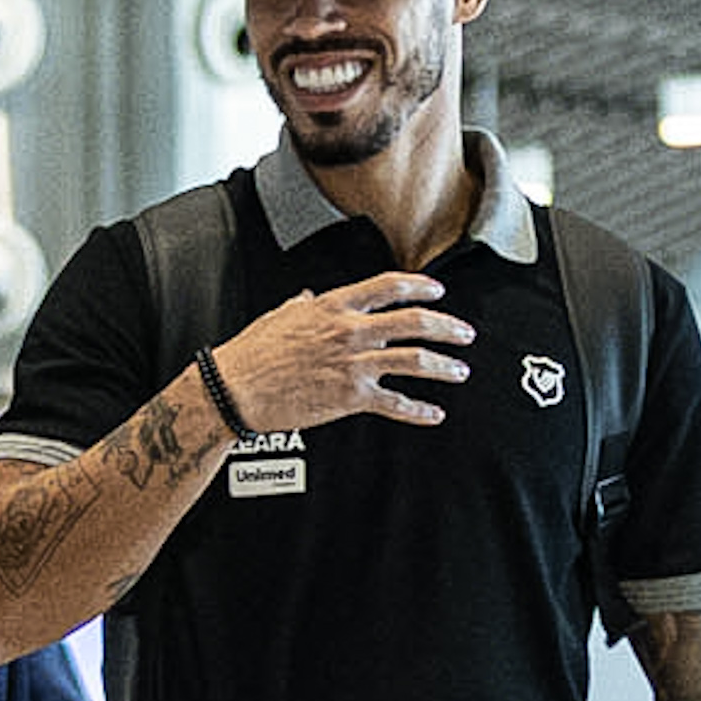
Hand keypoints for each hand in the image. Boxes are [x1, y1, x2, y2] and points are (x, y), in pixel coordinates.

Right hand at [216, 272, 469, 434]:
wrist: (236, 390)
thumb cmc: (251, 354)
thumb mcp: (279, 317)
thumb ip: (302, 305)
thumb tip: (310, 299)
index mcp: (335, 306)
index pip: (389, 287)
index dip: (420, 287)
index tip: (436, 292)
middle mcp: (351, 331)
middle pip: (414, 323)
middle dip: (447, 327)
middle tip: (464, 334)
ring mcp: (354, 364)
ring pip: (415, 361)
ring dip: (444, 366)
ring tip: (459, 371)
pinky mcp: (351, 397)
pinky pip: (395, 403)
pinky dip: (418, 410)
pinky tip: (433, 413)